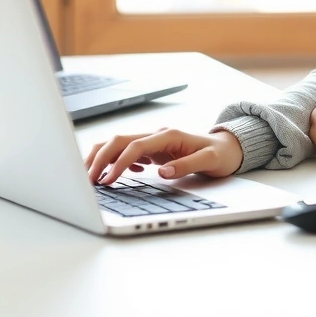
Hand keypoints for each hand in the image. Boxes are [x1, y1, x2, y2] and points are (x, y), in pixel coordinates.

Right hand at [83, 127, 243, 184]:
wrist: (229, 147)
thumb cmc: (220, 154)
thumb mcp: (210, 161)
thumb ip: (186, 165)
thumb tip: (162, 173)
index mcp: (169, 135)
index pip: (135, 146)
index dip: (119, 163)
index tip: (108, 181)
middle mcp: (158, 135)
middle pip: (119, 140)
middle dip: (100, 158)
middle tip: (87, 180)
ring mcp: (154, 141)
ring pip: (119, 144)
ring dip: (103, 158)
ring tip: (91, 177)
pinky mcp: (154, 149)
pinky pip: (128, 151)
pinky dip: (116, 161)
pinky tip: (117, 176)